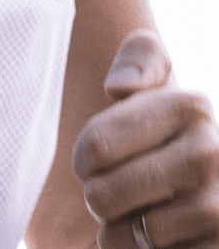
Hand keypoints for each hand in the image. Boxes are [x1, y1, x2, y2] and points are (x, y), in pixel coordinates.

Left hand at [72, 29, 218, 247]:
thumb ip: (139, 59)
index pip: (94, 147)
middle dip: (99, 196)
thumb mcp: (155, 83)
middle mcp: (213, 153)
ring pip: (119, 235)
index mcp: (189, 106)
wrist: (214, 186)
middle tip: (121, 189)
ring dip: (116, 231)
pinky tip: (159, 239)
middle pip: (100, 194)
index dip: (84, 159)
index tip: (100, 157)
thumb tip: (118, 86)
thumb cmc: (163, 133)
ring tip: (139, 213)